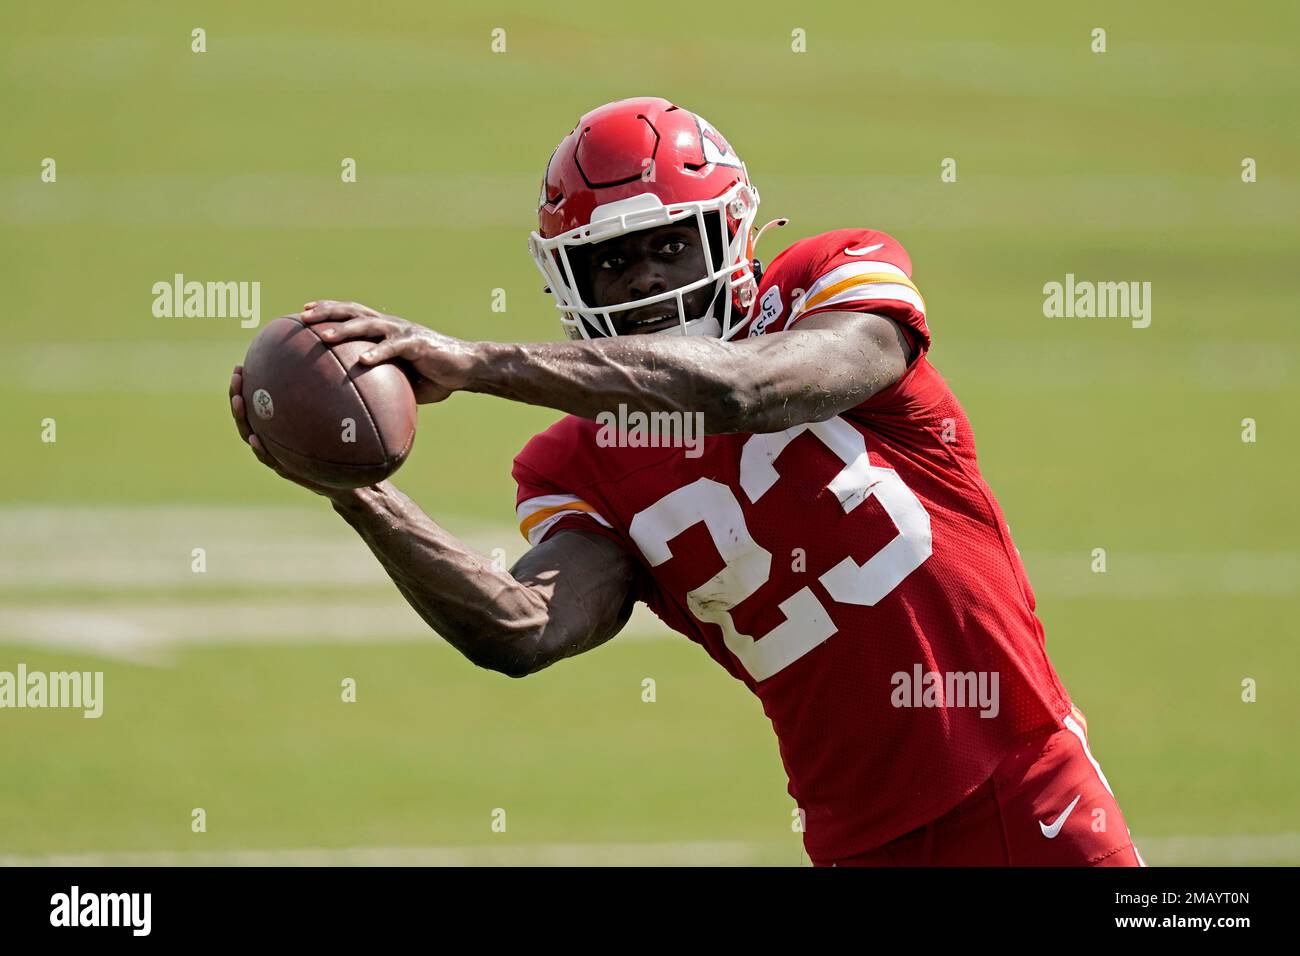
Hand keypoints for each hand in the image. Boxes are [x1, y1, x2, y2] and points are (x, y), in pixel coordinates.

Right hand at [229, 364, 351, 498]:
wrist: (346, 481)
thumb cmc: (339, 449)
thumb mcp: (335, 422)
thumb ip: (329, 401)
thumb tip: (335, 368)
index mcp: (278, 428)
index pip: (255, 405)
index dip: (244, 388)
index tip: (240, 367)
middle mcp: (272, 439)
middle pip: (247, 417)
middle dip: (237, 396)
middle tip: (236, 377)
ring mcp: (276, 455)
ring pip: (251, 436)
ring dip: (242, 419)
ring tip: (239, 400)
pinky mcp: (286, 471)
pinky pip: (269, 460)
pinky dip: (260, 450)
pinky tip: (255, 439)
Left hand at [299, 300, 480, 403]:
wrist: (466, 368)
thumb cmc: (434, 376)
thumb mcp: (401, 380)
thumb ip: (381, 384)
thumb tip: (359, 405)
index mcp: (385, 330)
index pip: (351, 314)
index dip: (328, 311)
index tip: (304, 313)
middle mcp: (391, 325)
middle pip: (352, 312)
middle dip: (326, 312)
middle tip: (302, 318)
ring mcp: (403, 332)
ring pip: (368, 325)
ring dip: (344, 329)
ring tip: (324, 336)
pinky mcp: (418, 344)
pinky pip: (394, 348)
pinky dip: (378, 353)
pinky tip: (363, 361)